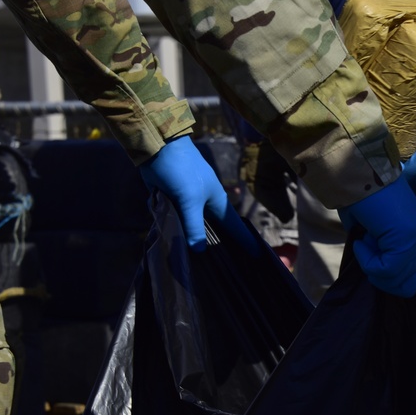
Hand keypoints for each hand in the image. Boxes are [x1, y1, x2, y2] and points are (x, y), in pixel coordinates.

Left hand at [140, 135, 254, 251]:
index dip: (246, 241)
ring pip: (196, 226)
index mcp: (218, 202)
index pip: (235, 226)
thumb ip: (194, 225)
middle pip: (216, 229)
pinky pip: (179, 221)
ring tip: (201, 262)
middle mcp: (206, 204)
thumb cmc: (181, 171)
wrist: (158, 147)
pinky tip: (177, 245)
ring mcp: (190, 202)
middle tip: (228, 267)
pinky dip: (179, 231)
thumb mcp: (189, 200)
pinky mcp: (174, 201)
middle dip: (221, 246)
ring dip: (197, 240)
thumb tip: (199, 251)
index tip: (257, 257)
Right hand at [337, 176, 415, 296]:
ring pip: (393, 280)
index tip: (373, 254)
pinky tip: (363, 236)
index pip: (412, 280)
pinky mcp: (407, 241)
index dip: (387, 277)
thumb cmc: (362, 200)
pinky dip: (366, 258)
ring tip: (366, 238)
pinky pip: (384, 270)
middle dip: (381, 276)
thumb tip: (379, 275)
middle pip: (406, 287)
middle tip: (369, 250)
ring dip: (371, 264)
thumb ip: (384, 254)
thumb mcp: (376, 234)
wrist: (359, 175)